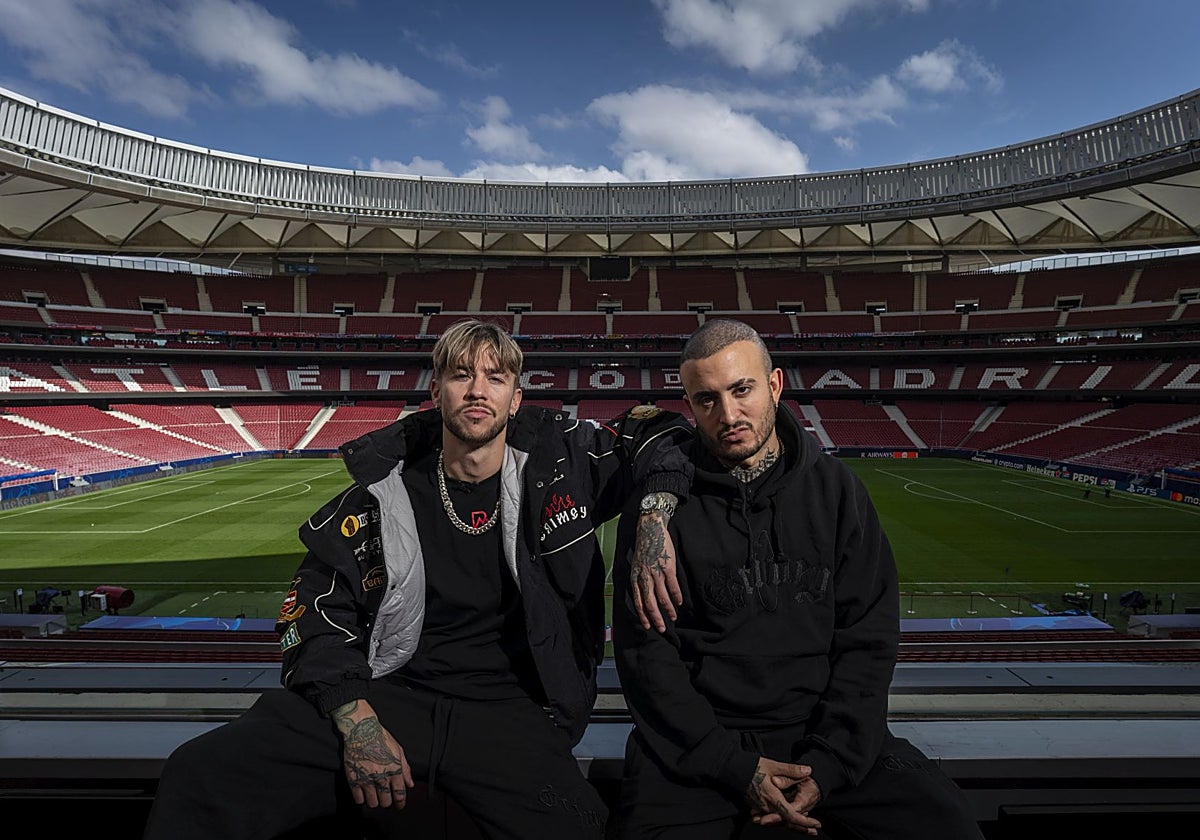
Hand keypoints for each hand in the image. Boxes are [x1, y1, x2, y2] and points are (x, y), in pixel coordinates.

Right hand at [332, 699, 413, 810]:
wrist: (361, 730)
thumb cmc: (381, 738)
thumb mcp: (398, 751)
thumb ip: (405, 769)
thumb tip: (410, 784)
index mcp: (395, 770)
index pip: (399, 794)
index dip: (400, 803)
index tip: (399, 806)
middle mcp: (382, 776)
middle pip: (386, 802)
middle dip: (387, 802)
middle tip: (385, 798)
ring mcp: (367, 779)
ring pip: (372, 803)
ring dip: (374, 802)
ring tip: (373, 795)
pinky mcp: (354, 779)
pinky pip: (358, 799)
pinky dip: (361, 799)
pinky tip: (363, 793)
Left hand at [631, 510, 682, 631]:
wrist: (651, 529)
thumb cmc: (644, 547)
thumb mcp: (636, 564)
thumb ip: (639, 579)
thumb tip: (644, 595)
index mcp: (635, 577)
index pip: (637, 601)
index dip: (643, 615)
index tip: (648, 626)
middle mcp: (644, 577)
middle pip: (650, 603)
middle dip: (656, 618)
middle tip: (661, 629)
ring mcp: (656, 573)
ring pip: (662, 597)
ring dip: (668, 609)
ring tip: (673, 617)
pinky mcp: (667, 568)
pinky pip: (673, 586)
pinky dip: (676, 596)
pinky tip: (679, 603)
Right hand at [746, 758, 820, 834]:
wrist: (732, 769)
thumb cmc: (752, 766)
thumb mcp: (774, 766)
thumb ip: (791, 770)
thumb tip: (808, 771)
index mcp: (773, 797)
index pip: (791, 815)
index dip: (805, 822)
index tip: (817, 824)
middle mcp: (767, 806)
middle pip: (786, 822)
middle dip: (802, 828)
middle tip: (814, 831)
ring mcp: (761, 807)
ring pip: (779, 821)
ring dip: (793, 824)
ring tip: (806, 827)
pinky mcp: (757, 806)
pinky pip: (771, 817)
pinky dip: (782, 819)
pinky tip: (788, 818)